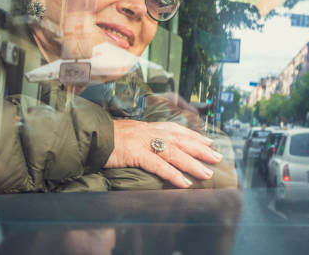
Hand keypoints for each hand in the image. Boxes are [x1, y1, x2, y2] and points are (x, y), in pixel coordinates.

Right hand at [104, 120, 222, 187]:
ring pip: (175, 153)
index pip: (177, 130)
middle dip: (201, 149)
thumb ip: (143, 138)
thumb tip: (154, 146)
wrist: (91, 135)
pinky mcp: (136, 154)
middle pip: (181, 140)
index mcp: (149, 127)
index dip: (194, 135)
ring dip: (193, 164)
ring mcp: (144, 143)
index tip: (208, 141)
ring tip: (207, 173)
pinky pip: (158, 166)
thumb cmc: (107, 137)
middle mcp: (150, 132)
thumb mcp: (129, 133)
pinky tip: (184, 182)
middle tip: (217, 157)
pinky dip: (173, 174)